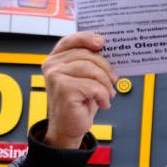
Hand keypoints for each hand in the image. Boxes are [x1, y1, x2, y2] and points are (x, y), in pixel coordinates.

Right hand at [41, 31, 116, 148]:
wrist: (69, 128)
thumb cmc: (79, 103)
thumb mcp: (86, 79)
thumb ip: (90, 63)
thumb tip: (109, 51)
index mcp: (56, 59)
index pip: (71, 40)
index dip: (87, 38)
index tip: (102, 42)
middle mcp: (52, 65)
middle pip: (87, 55)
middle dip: (106, 68)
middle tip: (114, 81)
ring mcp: (55, 76)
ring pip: (92, 69)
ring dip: (106, 84)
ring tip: (108, 94)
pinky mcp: (63, 89)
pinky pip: (93, 86)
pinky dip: (103, 96)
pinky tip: (103, 103)